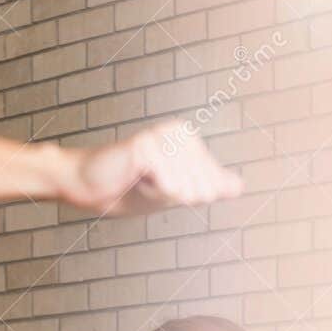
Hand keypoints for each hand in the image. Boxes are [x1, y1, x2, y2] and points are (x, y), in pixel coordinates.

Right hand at [58, 123, 241, 215]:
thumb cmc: (131, 188)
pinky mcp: (147, 147)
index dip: (186, 198)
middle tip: (149, 185)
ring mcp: (162, 137)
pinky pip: (168, 187)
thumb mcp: (177, 191)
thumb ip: (208, 186)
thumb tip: (240, 187)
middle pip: (200, 190)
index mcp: (189, 139)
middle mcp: (179, 132)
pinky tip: (135, 179)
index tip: (161, 186)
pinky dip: (152, 193)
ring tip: (141, 181)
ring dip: (161, 196)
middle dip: (175, 198)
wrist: (91, 187)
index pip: (211, 185)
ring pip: (185, 190)